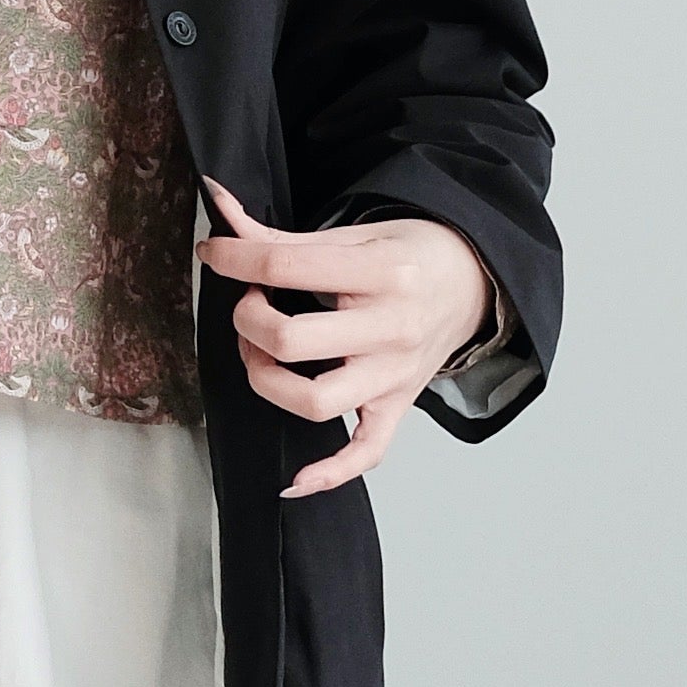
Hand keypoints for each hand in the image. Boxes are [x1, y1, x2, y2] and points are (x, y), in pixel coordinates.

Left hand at [200, 179, 495, 499]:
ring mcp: (395, 375)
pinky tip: (294, 480)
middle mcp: (391, 328)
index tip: (214, 254)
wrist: (472, 281)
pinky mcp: (398, 405)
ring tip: (262, 354)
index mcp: (381, 273)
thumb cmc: (412, 256)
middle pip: (291, 340)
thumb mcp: (354, 234)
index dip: (233, 259)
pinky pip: (365, 453)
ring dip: (266, 380)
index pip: (284, 268)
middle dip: (247, 320)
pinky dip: (329, 473)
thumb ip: (281, 235)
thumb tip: (218, 207)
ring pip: (314, 401)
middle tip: (250, 303)